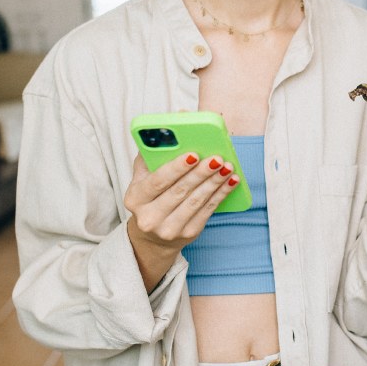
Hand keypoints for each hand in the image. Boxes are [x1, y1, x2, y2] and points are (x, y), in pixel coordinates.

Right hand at [124, 151, 241, 288]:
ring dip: (215, 182)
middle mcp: (149, 217)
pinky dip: (221, 194)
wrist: (153, 235)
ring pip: (196, 201)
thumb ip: (151, 157)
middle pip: (180, 191)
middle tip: (217, 158)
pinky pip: (207, 210)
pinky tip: (231, 181)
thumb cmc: (151, 196)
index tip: (193, 154)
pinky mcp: (188, 234)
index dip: (176, 168)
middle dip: (201, 173)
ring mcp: (169, 229)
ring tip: (227, 167)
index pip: (157, 181)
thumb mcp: (143, 178)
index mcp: (135, 198)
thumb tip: (171, 131)